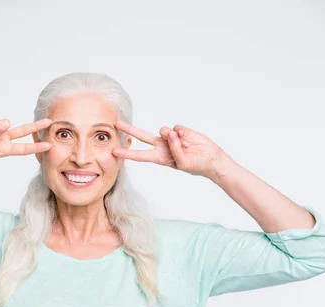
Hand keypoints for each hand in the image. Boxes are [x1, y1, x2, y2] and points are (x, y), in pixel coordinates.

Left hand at [112, 120, 227, 177]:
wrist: (211, 159)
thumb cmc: (196, 165)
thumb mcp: (182, 163)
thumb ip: (174, 149)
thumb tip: (168, 133)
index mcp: (159, 158)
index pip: (140, 155)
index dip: (127, 153)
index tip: (114, 151)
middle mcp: (162, 146)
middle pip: (142, 136)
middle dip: (130, 130)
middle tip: (116, 124)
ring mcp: (170, 138)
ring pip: (163, 130)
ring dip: (171, 137)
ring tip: (183, 146)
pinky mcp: (180, 130)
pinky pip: (176, 128)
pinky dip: (182, 133)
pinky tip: (188, 139)